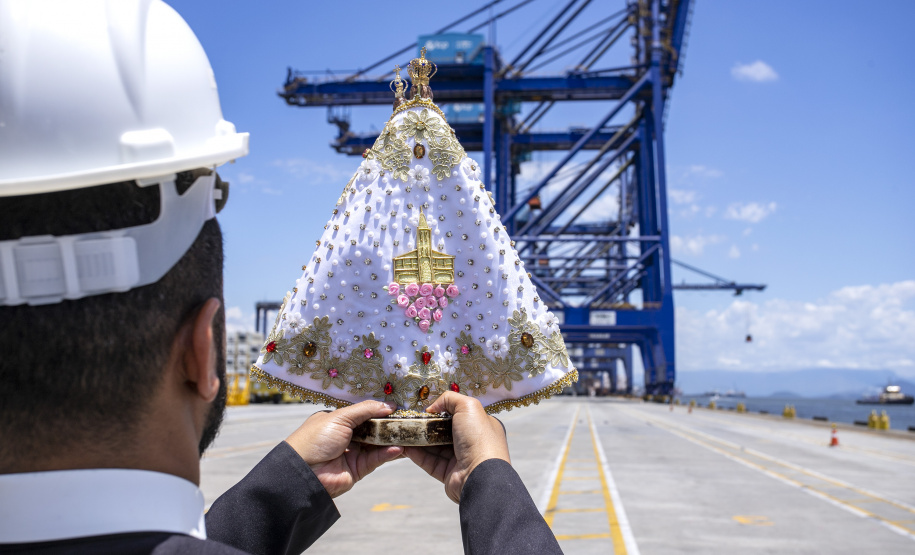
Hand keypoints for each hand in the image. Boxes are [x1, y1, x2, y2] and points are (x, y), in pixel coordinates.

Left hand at [285, 400, 402, 497]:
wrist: (304, 473)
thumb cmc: (316, 438)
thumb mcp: (340, 417)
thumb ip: (366, 410)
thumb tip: (389, 405)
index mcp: (337, 421)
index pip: (362, 413)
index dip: (379, 410)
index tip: (398, 407)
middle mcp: (346, 436)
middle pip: (372, 428)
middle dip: (389, 424)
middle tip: (408, 420)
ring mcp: (353, 453)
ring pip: (377, 444)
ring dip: (392, 439)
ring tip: (409, 433)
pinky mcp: (358, 469)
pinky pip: (376, 459)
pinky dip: (388, 453)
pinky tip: (399, 448)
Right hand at [404, 392, 509, 502]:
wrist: (480, 475)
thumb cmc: (478, 437)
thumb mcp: (468, 407)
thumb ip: (450, 399)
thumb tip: (433, 407)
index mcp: (482, 427)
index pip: (461, 416)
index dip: (444, 411)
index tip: (427, 410)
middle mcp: (472, 443)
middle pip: (445, 432)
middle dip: (428, 426)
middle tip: (411, 421)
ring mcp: (461, 460)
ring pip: (436, 448)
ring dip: (420, 440)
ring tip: (404, 433)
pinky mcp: (449, 475)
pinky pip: (430, 462)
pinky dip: (418, 454)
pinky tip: (406, 447)